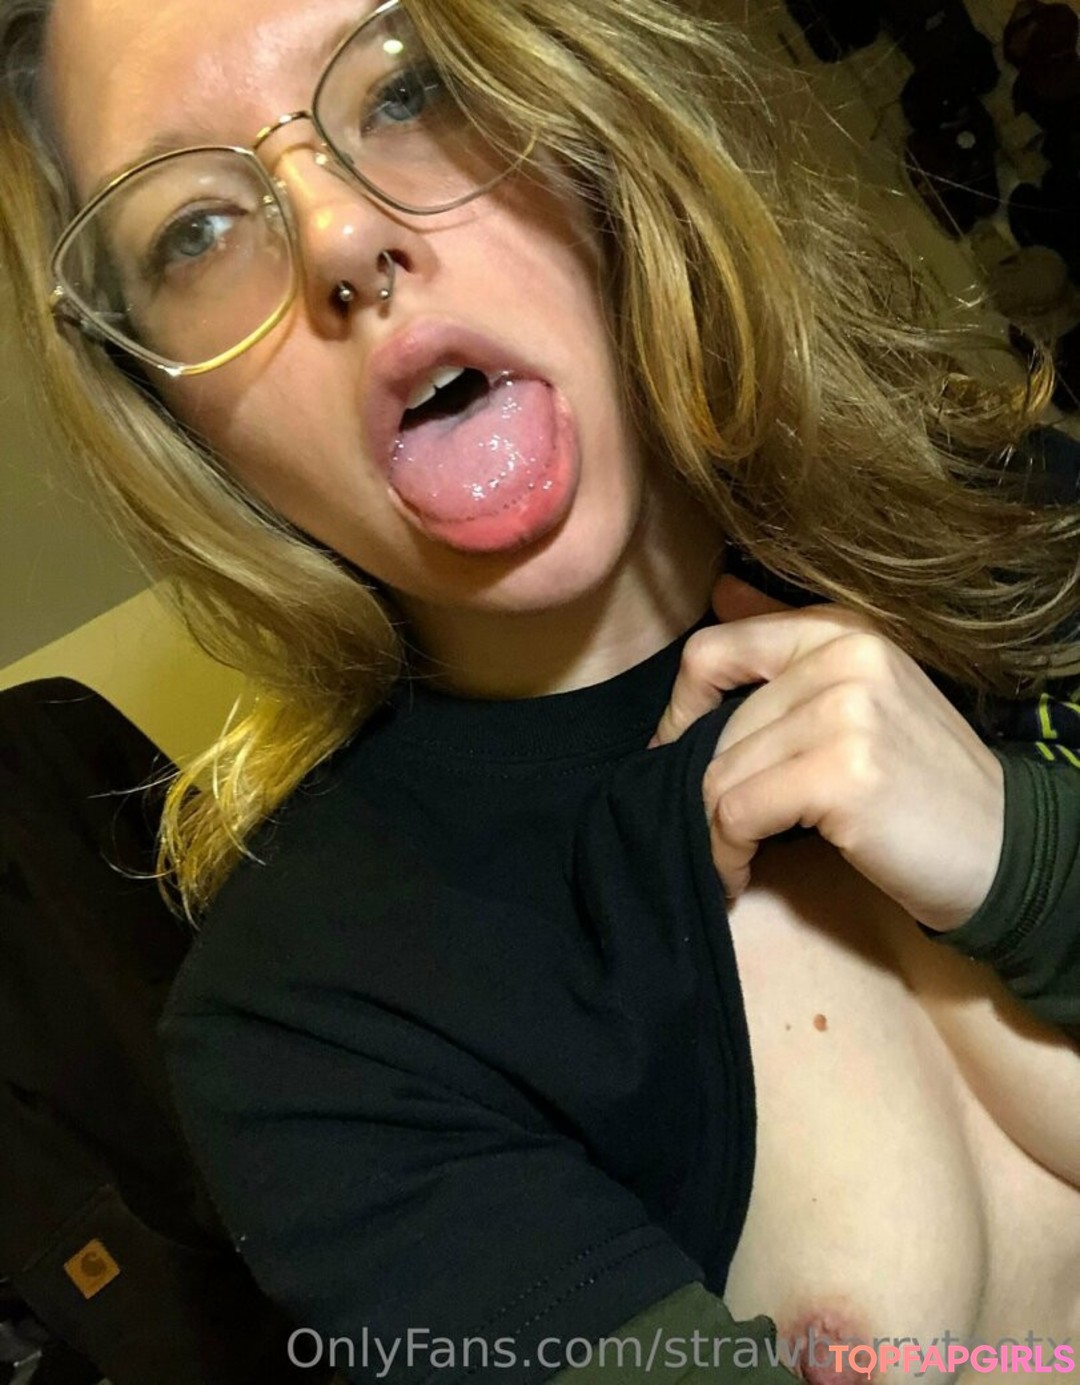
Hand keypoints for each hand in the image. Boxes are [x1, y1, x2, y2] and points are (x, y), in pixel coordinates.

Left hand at [649, 575, 1004, 930]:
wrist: (1003, 848)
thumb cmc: (919, 779)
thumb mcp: (862, 692)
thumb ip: (786, 645)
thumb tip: (720, 590)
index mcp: (842, 629)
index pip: (713, 650)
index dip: (680, 710)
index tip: (682, 755)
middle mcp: (844, 657)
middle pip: (713, 727)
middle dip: (703, 787)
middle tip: (723, 829)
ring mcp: (846, 713)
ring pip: (717, 774)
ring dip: (714, 829)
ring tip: (735, 855)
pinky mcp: (843, 775)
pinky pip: (735, 813)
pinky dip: (727, 852)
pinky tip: (743, 873)